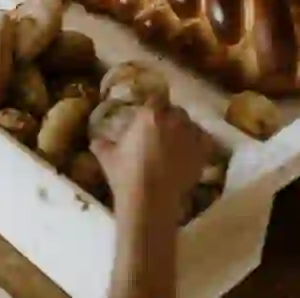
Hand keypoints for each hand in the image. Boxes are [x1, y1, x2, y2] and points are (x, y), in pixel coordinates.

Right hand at [91, 98, 213, 217]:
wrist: (150, 201)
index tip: (150, 112)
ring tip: (178, 141)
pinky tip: (192, 150)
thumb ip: (101, 145)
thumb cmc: (126, 175)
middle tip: (162, 129)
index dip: (154, 105)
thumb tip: (95, 140)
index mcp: (150, 115)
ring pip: (191, 124)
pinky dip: (199, 142)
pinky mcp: (202, 152)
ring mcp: (190, 135)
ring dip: (185, 129)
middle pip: (176, 110)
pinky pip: (204, 140)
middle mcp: (173, 119)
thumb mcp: (108, 158)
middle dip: (170, 116)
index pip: (156, 98)